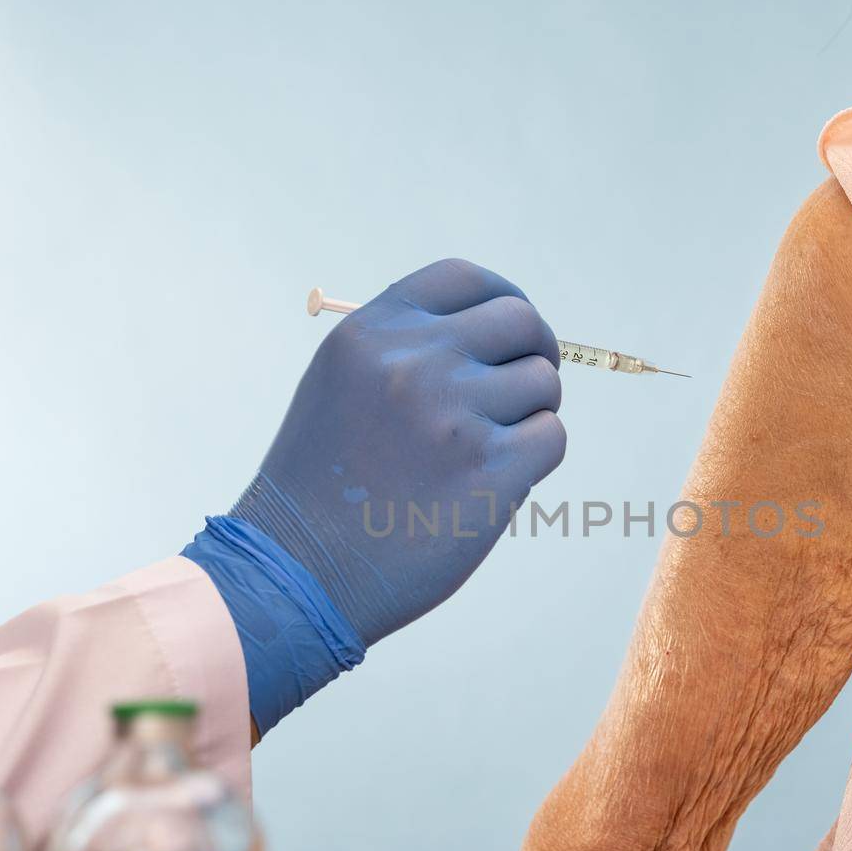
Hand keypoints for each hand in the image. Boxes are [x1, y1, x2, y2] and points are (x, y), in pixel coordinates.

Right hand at [232, 258, 565, 647]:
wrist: (300, 571)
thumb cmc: (321, 487)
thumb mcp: (340, 386)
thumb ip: (405, 349)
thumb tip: (492, 335)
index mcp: (374, 332)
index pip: (465, 280)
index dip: (502, 299)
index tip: (512, 333)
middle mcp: (416, 362)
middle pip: (519, 322)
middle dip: (534, 352)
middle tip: (524, 391)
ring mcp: (456, 415)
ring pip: (542, 384)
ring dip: (531, 413)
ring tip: (488, 451)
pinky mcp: (492, 470)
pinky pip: (551, 437)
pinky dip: (535, 458)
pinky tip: (495, 481)